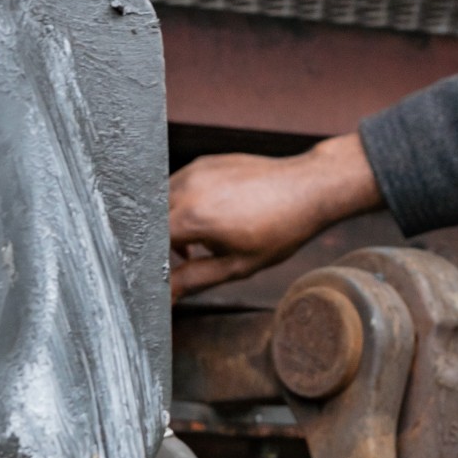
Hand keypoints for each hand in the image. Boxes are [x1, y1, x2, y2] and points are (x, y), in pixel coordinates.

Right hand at [169, 133, 382, 298]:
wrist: (309, 187)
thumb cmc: (281, 228)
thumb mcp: (238, 265)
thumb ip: (194, 280)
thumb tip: (166, 295)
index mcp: (192, 217)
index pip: (148, 243)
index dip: (150, 262)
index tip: (159, 275)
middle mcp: (187, 188)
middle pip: (149, 220)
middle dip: (157, 243)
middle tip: (181, 260)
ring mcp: (195, 171)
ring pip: (161, 201)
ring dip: (168, 223)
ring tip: (197, 244)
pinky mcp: (204, 162)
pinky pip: (178, 185)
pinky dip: (182, 205)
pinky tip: (208, 221)